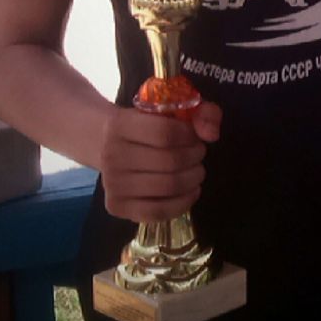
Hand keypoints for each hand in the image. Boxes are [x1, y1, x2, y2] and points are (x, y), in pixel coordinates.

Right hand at [98, 99, 221, 221]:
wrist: (108, 145)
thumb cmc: (146, 125)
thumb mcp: (172, 108)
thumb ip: (201, 113)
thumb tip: (212, 134)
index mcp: (120, 124)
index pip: (165, 133)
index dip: (190, 136)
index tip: (194, 136)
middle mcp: (111, 155)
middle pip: (170, 162)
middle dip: (195, 157)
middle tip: (198, 154)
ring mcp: (112, 184)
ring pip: (168, 186)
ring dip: (193, 179)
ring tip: (195, 171)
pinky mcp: (117, 207)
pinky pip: (158, 212)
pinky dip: (183, 203)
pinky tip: (191, 191)